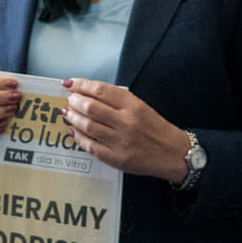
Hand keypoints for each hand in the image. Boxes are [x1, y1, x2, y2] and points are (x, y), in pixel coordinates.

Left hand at [62, 79, 190, 181]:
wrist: (172, 153)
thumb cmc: (155, 127)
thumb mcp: (141, 106)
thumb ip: (118, 101)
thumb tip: (88, 94)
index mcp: (133, 106)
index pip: (101, 91)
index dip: (81, 85)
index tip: (69, 84)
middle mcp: (126, 122)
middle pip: (91, 108)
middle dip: (75, 101)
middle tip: (69, 100)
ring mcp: (120, 142)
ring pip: (88, 126)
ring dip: (73, 118)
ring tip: (68, 113)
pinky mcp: (116, 159)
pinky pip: (91, 146)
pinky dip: (78, 138)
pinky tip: (73, 132)